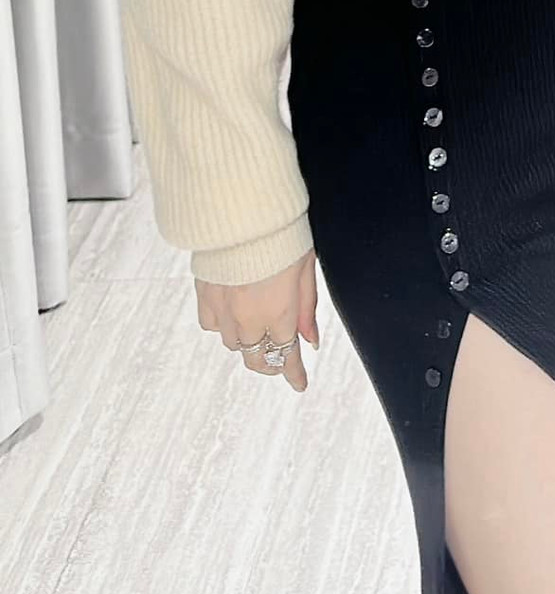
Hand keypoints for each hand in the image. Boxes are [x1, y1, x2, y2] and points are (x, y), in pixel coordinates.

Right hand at [196, 246, 319, 393]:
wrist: (243, 210)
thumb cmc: (281, 234)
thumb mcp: (306, 269)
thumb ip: (306, 309)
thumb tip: (311, 340)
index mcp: (279, 312)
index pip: (287, 356)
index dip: (294, 374)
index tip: (299, 383)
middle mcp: (249, 318)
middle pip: (257, 359)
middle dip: (271, 364)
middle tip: (280, 360)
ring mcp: (223, 309)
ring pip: (233, 345)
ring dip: (248, 343)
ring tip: (258, 330)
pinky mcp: (204, 296)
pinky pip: (211, 325)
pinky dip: (222, 326)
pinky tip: (232, 314)